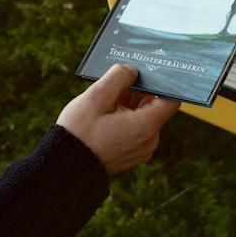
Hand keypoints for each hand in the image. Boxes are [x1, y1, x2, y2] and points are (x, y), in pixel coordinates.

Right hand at [57, 64, 181, 175]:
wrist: (65, 166)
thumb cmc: (79, 132)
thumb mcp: (95, 97)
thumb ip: (117, 77)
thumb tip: (132, 70)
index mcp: (146, 126)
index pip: (170, 99)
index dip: (162, 82)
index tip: (149, 70)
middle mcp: (149, 140)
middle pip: (154, 107)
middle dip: (139, 91)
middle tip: (119, 78)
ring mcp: (141, 150)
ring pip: (144, 118)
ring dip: (130, 104)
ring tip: (107, 97)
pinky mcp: (131, 155)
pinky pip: (136, 130)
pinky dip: (125, 118)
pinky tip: (105, 113)